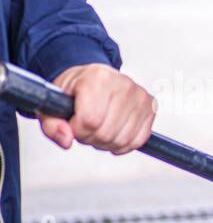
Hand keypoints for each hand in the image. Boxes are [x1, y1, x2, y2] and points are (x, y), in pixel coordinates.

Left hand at [39, 64, 156, 154]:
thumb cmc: (73, 92)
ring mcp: (141, 96)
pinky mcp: (151, 108)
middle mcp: (124, 84)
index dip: (77, 131)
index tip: (73, 124)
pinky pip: (137, 141)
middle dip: (91, 138)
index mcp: (97, 77)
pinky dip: (122, 145)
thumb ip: (51, 125)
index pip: (90, 120)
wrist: (94, 78)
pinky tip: (113, 134)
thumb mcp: (52, 104)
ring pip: (122, 140)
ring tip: (98, 130)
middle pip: (106, 133)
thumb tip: (66, 141)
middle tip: (85, 128)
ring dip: (106, 143)